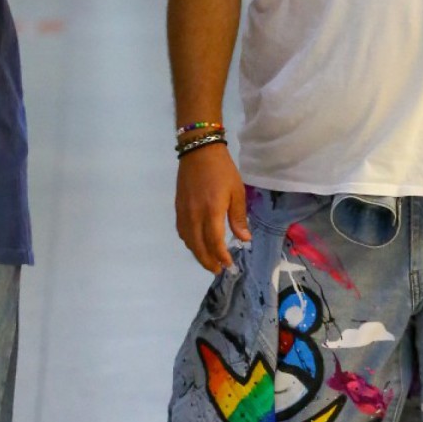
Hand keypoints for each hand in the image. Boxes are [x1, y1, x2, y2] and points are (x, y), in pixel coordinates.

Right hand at [175, 144, 249, 271]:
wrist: (198, 151)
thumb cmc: (222, 170)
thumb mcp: (237, 192)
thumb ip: (238, 217)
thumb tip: (244, 239)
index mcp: (211, 211)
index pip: (214, 242)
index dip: (220, 256)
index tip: (228, 264)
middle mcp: (194, 215)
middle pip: (198, 246)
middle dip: (207, 261)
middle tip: (217, 270)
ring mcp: (184, 212)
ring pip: (188, 240)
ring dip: (197, 253)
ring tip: (208, 260)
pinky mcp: (178, 207)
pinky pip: (182, 231)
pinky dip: (189, 241)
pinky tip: (196, 243)